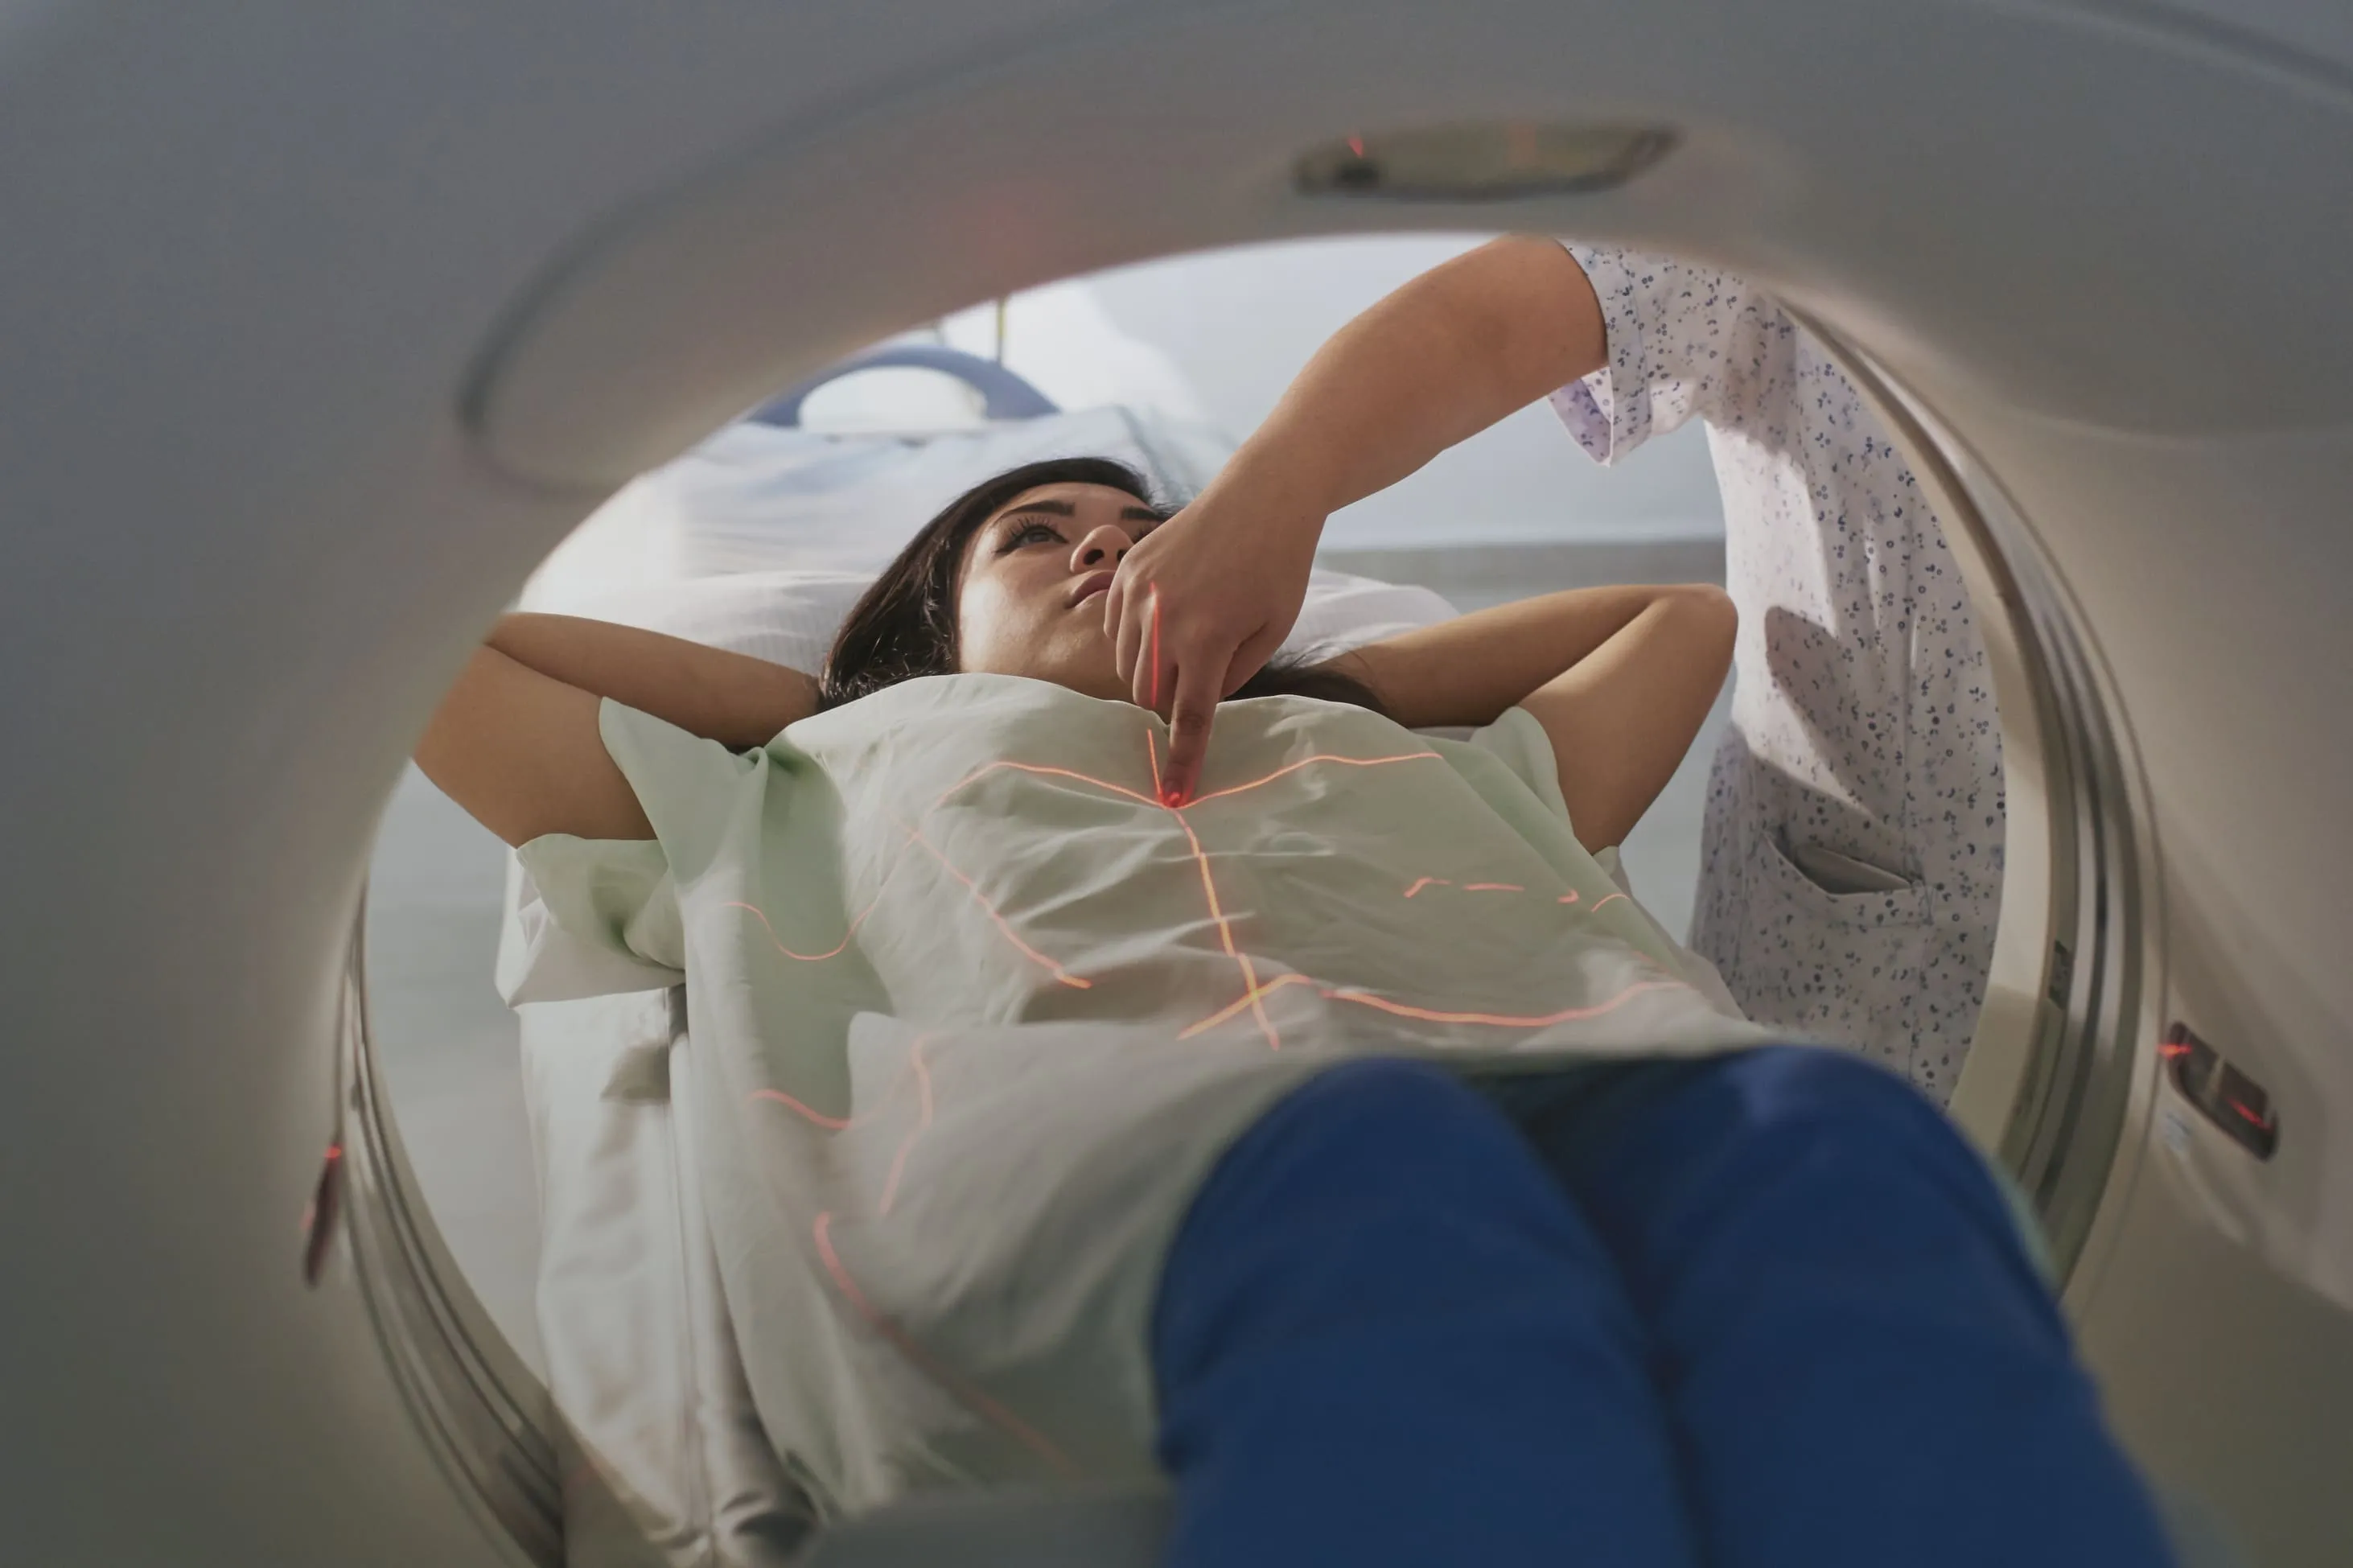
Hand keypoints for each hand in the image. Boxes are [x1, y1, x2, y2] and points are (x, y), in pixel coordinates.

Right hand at [1104, 477, 1323, 804]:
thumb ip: (1232, 677)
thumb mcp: (1271, 632)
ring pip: (1128, 665)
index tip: (1174, 797)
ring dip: (1153, 670)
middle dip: (1170, 700)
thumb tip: (1195, 702)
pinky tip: (1168, 616)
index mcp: (1207, 639)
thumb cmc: (1278, 567)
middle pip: (1149, 695)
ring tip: (1190, 639)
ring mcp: (1137, 593)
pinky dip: (1135, 638)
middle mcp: (1163, 618)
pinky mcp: (1125, 572)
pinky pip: (1115, 629)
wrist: (1261, 496)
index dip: (1181, 762)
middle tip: (1201, 676)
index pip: (1187, 718)